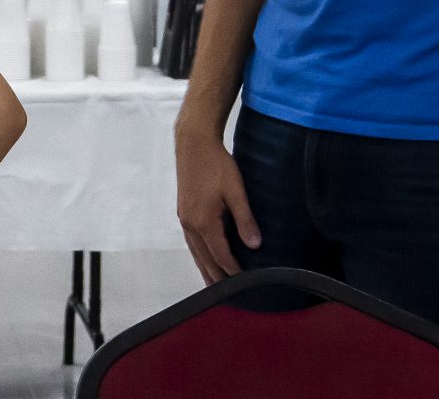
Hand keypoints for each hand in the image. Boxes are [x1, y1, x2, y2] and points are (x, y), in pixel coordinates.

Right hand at [174, 127, 257, 284]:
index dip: (233, 271)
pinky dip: (198, 254)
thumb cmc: (216, 164)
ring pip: (195, 251)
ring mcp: (184, 218)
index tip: (244, 284)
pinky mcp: (183, 211)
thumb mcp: (236, 191)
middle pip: (204, 258)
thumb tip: (255, 245)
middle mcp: (190, 224)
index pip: (221, 255)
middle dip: (216, 276)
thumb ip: (245, 219)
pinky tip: (203, 256)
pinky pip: (191, 241)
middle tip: (227, 295)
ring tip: (213, 284)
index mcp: (204, 222)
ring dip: (205, 268)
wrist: (194, 143)